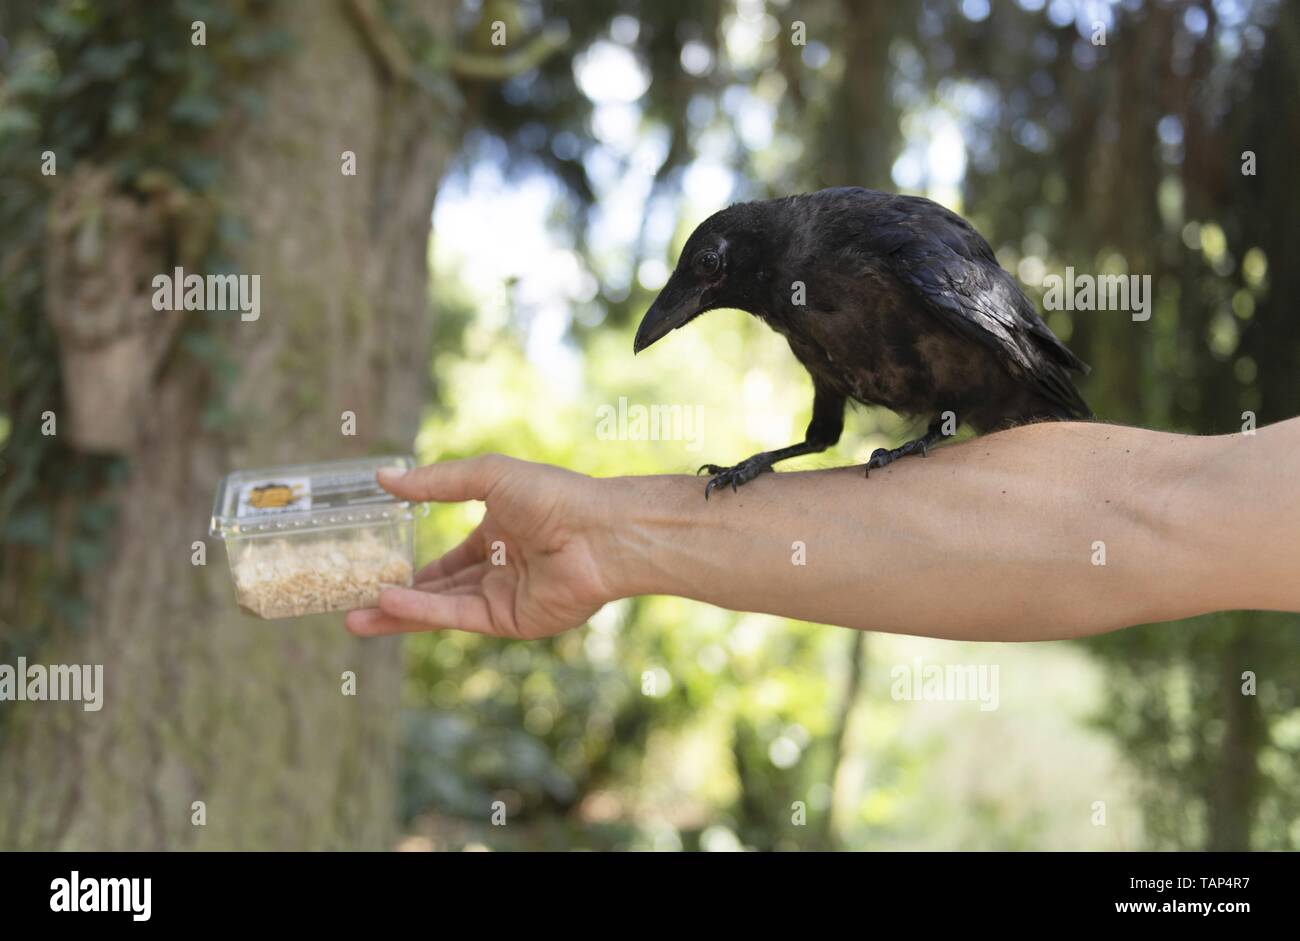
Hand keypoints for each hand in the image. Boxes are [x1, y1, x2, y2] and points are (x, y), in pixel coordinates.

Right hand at [345, 455, 614, 638]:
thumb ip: (435, 481)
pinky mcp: (509, 620)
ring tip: (354, 616)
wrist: (599, 532)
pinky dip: (422, 611)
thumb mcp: (488, 477)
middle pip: (438, 589)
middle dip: (395, 597)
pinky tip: (389, 604)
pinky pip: (457, 615)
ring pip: (441, 607)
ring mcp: (504, 598)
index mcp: (499, 535)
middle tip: (351, 602)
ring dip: (399, 611)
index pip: (449, 561)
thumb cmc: (553, 496)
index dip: (415, 568)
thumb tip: (381, 477)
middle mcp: (500, 570)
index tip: (376, 571)